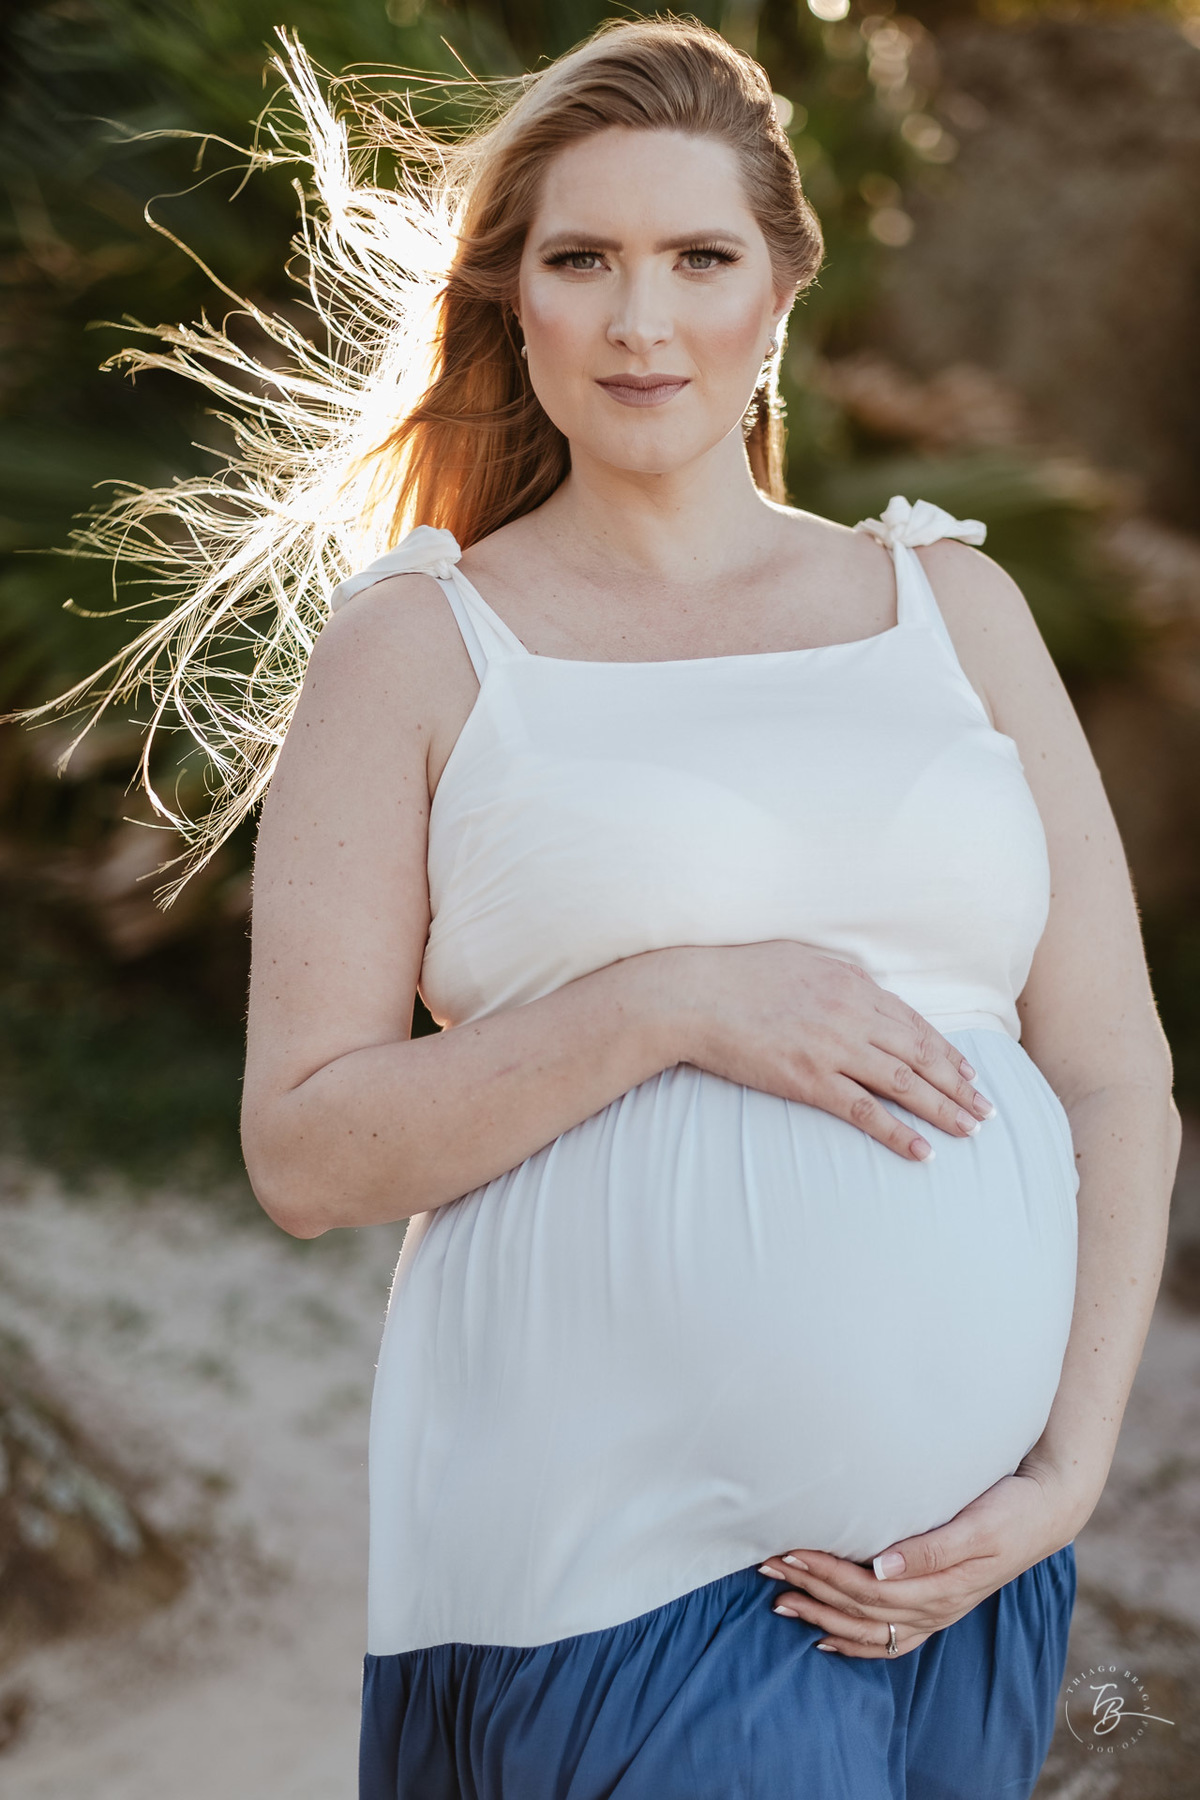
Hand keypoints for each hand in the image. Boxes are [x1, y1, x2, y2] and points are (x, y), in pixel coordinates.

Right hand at [665, 941, 994, 1161]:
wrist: (693, 995)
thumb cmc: (738, 974)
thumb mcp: (800, 959)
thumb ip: (839, 975)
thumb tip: (866, 986)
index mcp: (852, 984)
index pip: (913, 1023)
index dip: (946, 1051)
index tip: (969, 1073)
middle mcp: (852, 1015)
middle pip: (920, 1054)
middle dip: (959, 1084)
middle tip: (987, 1109)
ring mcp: (832, 1048)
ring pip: (904, 1083)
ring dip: (943, 1109)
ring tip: (970, 1130)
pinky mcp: (808, 1079)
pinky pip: (864, 1110)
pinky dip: (897, 1132)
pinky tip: (922, 1151)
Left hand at [756, 1455, 1091, 1657]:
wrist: (1047, 1510)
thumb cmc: (1010, 1509)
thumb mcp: (976, 1525)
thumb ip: (930, 1548)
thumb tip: (880, 1567)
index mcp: (939, 1585)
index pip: (866, 1588)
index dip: (824, 1572)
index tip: (787, 1551)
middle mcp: (935, 1606)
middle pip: (859, 1607)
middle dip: (810, 1588)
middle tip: (767, 1566)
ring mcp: (937, 1611)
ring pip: (869, 1627)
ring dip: (821, 1614)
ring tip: (781, 1601)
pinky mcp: (938, 1606)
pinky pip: (891, 1639)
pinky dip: (854, 1642)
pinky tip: (826, 1636)